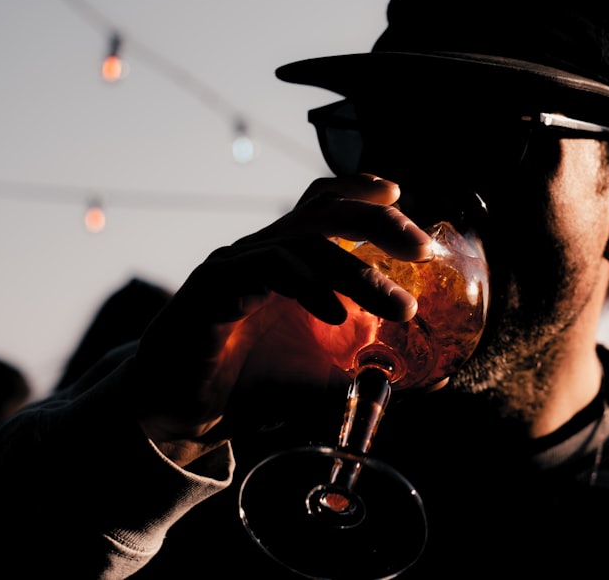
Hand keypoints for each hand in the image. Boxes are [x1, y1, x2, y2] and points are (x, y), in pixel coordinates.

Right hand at [128, 175, 431, 465]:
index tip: (401, 197)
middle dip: (379, 223)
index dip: (362, 194)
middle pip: (325, 212)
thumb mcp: (321, 378)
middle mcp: (262, 253)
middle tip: (423, 250)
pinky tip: (337, 314)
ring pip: (304, 243)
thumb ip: (367, 370)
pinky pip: (267, 270)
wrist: (177, 413)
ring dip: (358, 272)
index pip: (325, 207)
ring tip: (399, 308)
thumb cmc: (248, 387)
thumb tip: (430, 380)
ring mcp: (236, 265)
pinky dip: (308, 287)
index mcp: (285, 261)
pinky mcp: (213, 287)